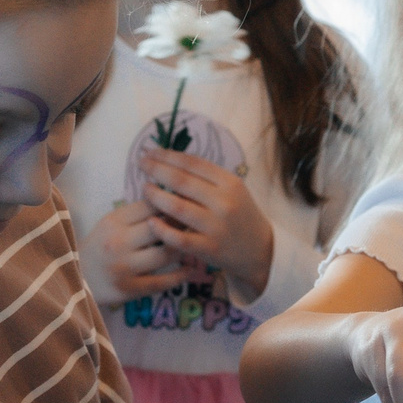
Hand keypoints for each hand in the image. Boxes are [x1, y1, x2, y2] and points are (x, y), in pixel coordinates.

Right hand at [85, 200, 186, 303]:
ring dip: (183, 249)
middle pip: (161, 229)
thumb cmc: (100, 246)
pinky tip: (189, 270)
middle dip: (181, 225)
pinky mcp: (129, 289)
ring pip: (166, 255)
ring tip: (192, 245)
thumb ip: (137, 213)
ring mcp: (123, 268)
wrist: (77, 277)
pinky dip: (180, 276)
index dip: (172, 203)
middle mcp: (118, 243)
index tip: (187, 203)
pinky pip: (162, 282)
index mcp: (114, 221)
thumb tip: (173, 198)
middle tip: (195, 224)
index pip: (151, 205)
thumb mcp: (111, 223)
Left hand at [139, 145, 275, 302]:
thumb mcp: (232, 190)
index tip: (150, 152)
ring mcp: (216, 226)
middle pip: (182, 181)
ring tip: (144, 189)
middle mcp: (224, 202)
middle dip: (157, 169)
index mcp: (230, 182)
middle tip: (141, 164)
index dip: (168, 155)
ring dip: (156, 196)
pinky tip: (151, 221)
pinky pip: (179, 237)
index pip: (193, 163)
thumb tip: (170, 162)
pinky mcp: (209, 248)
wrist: (261, 250)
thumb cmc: (240, 215)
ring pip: (178, 207)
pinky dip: (162, 229)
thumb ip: (206, 178)